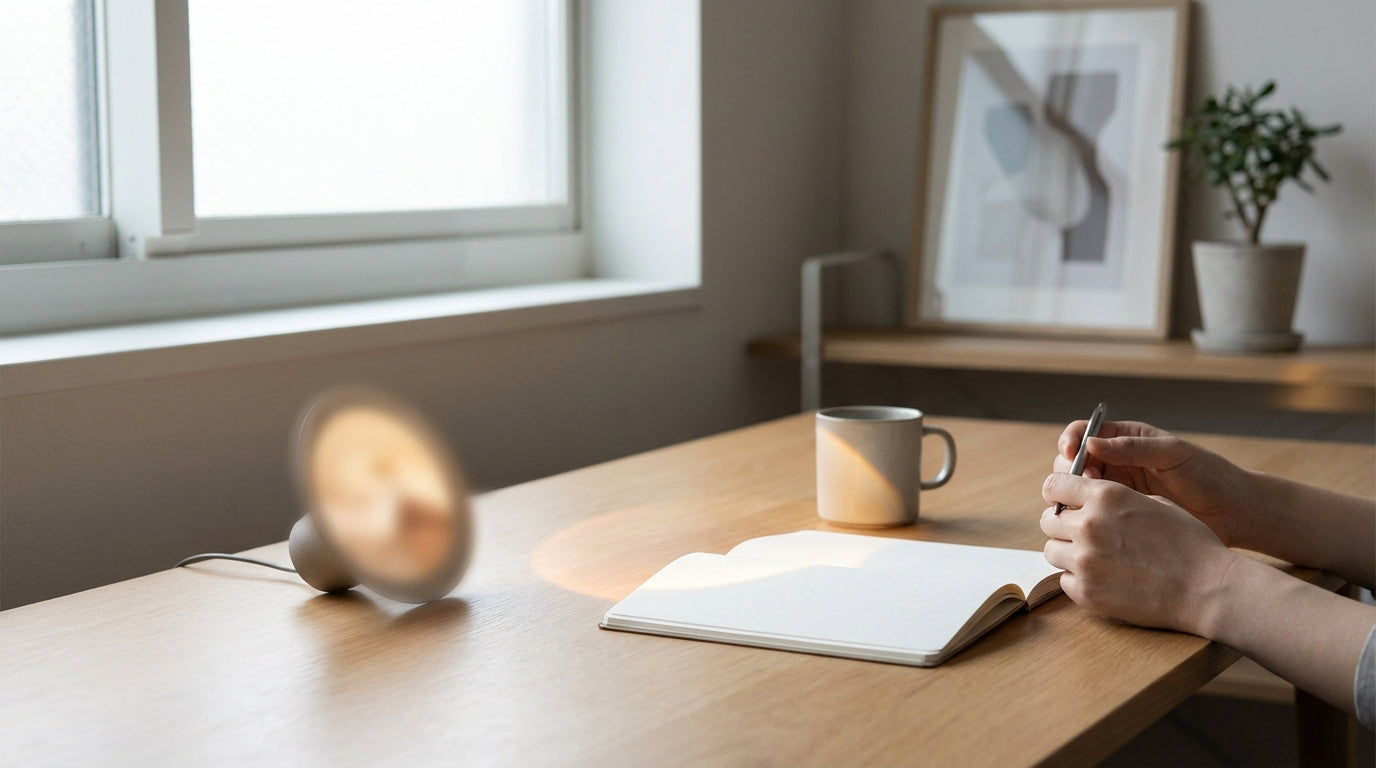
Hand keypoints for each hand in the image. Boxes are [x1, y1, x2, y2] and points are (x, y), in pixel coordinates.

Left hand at [1040, 472, 1239, 635]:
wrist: (1207, 588)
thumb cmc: (1190, 543)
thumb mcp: (1154, 503)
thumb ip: (1115, 499)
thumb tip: (1089, 499)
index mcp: (1106, 496)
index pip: (1053, 485)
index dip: (1058, 493)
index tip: (1065, 502)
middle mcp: (1088, 525)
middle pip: (1048, 520)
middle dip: (1062, 524)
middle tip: (1082, 534)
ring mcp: (1084, 561)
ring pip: (1051, 550)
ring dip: (1068, 552)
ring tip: (1096, 558)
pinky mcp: (1086, 592)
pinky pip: (1065, 580)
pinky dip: (1079, 580)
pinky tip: (1105, 579)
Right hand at [1055, 420, 1253, 547]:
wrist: (1233, 512)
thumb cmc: (1209, 475)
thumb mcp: (1172, 454)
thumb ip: (1132, 447)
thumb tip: (1090, 443)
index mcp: (1125, 439)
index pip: (1084, 433)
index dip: (1071, 441)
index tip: (1072, 454)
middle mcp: (1116, 463)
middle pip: (1073, 462)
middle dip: (1070, 471)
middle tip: (1087, 483)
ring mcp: (1116, 491)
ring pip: (1077, 490)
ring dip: (1074, 495)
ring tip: (1092, 504)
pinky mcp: (1121, 517)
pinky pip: (1093, 514)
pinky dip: (1086, 516)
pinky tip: (1095, 521)